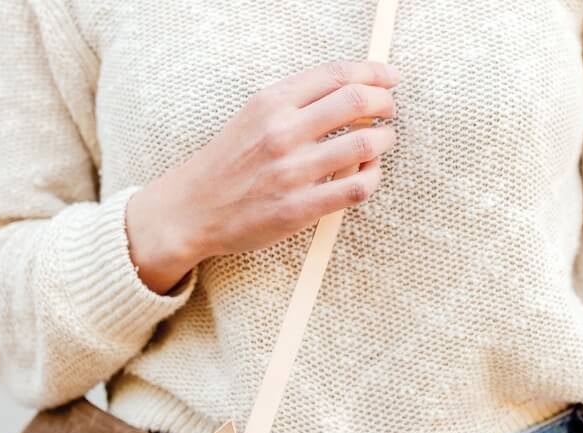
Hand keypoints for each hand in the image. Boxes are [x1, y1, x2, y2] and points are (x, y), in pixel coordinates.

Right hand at [125, 60, 400, 292]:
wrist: (192, 209)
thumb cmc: (229, 162)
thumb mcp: (254, 116)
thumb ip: (297, 103)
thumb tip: (353, 91)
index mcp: (270, 102)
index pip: (335, 74)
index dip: (373, 72)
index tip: (391, 77)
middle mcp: (281, 132)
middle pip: (356, 101)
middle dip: (385, 102)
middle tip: (389, 110)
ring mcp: (292, 171)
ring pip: (364, 144)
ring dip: (385, 140)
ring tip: (382, 141)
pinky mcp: (299, 208)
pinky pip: (356, 188)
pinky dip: (372, 177)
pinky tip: (367, 173)